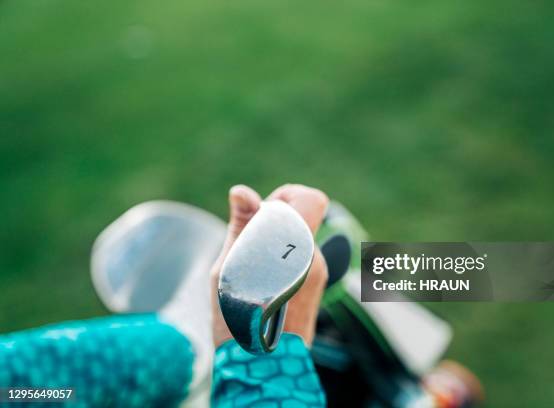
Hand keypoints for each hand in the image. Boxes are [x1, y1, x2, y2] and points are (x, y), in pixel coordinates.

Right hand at [210, 184, 328, 347]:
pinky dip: (281, 258)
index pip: (310, 199)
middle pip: (298, 218)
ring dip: (274, 243)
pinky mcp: (316, 283)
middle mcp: (313, 256)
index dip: (286, 196)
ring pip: (296, 237)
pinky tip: (262, 281)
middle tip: (248, 245)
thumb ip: (241, 225)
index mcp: (295, 247)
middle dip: (272, 222)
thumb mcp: (229, 267)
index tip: (263, 213)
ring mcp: (318, 272)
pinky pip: (299, 256)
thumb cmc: (239, 318)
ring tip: (251, 269)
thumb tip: (242, 190)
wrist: (264, 366)